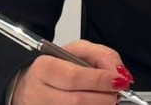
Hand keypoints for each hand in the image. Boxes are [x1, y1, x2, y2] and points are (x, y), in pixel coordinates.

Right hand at [13, 40, 131, 104]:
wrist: (31, 86)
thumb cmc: (56, 68)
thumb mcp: (77, 51)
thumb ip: (101, 56)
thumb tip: (118, 72)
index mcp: (44, 68)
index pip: (74, 77)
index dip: (99, 80)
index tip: (119, 80)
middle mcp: (38, 93)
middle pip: (77, 101)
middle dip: (104, 97)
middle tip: (118, 92)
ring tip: (108, 98)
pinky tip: (96, 103)